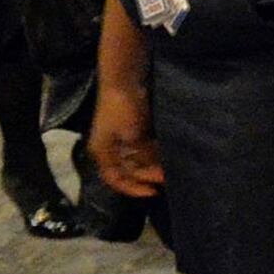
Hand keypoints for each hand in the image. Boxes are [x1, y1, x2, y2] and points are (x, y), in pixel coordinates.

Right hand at [90, 84, 164, 198]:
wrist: (125, 81)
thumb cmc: (123, 109)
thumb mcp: (133, 136)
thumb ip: (142, 156)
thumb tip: (155, 171)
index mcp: (103, 152)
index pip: (115, 179)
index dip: (133, 189)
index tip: (154, 192)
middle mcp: (110, 149)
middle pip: (128, 171)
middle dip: (147, 176)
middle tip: (168, 178)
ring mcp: (120, 139)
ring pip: (137, 160)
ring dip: (152, 165)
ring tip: (170, 169)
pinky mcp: (132, 130)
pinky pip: (143, 148)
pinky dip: (154, 153)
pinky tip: (168, 154)